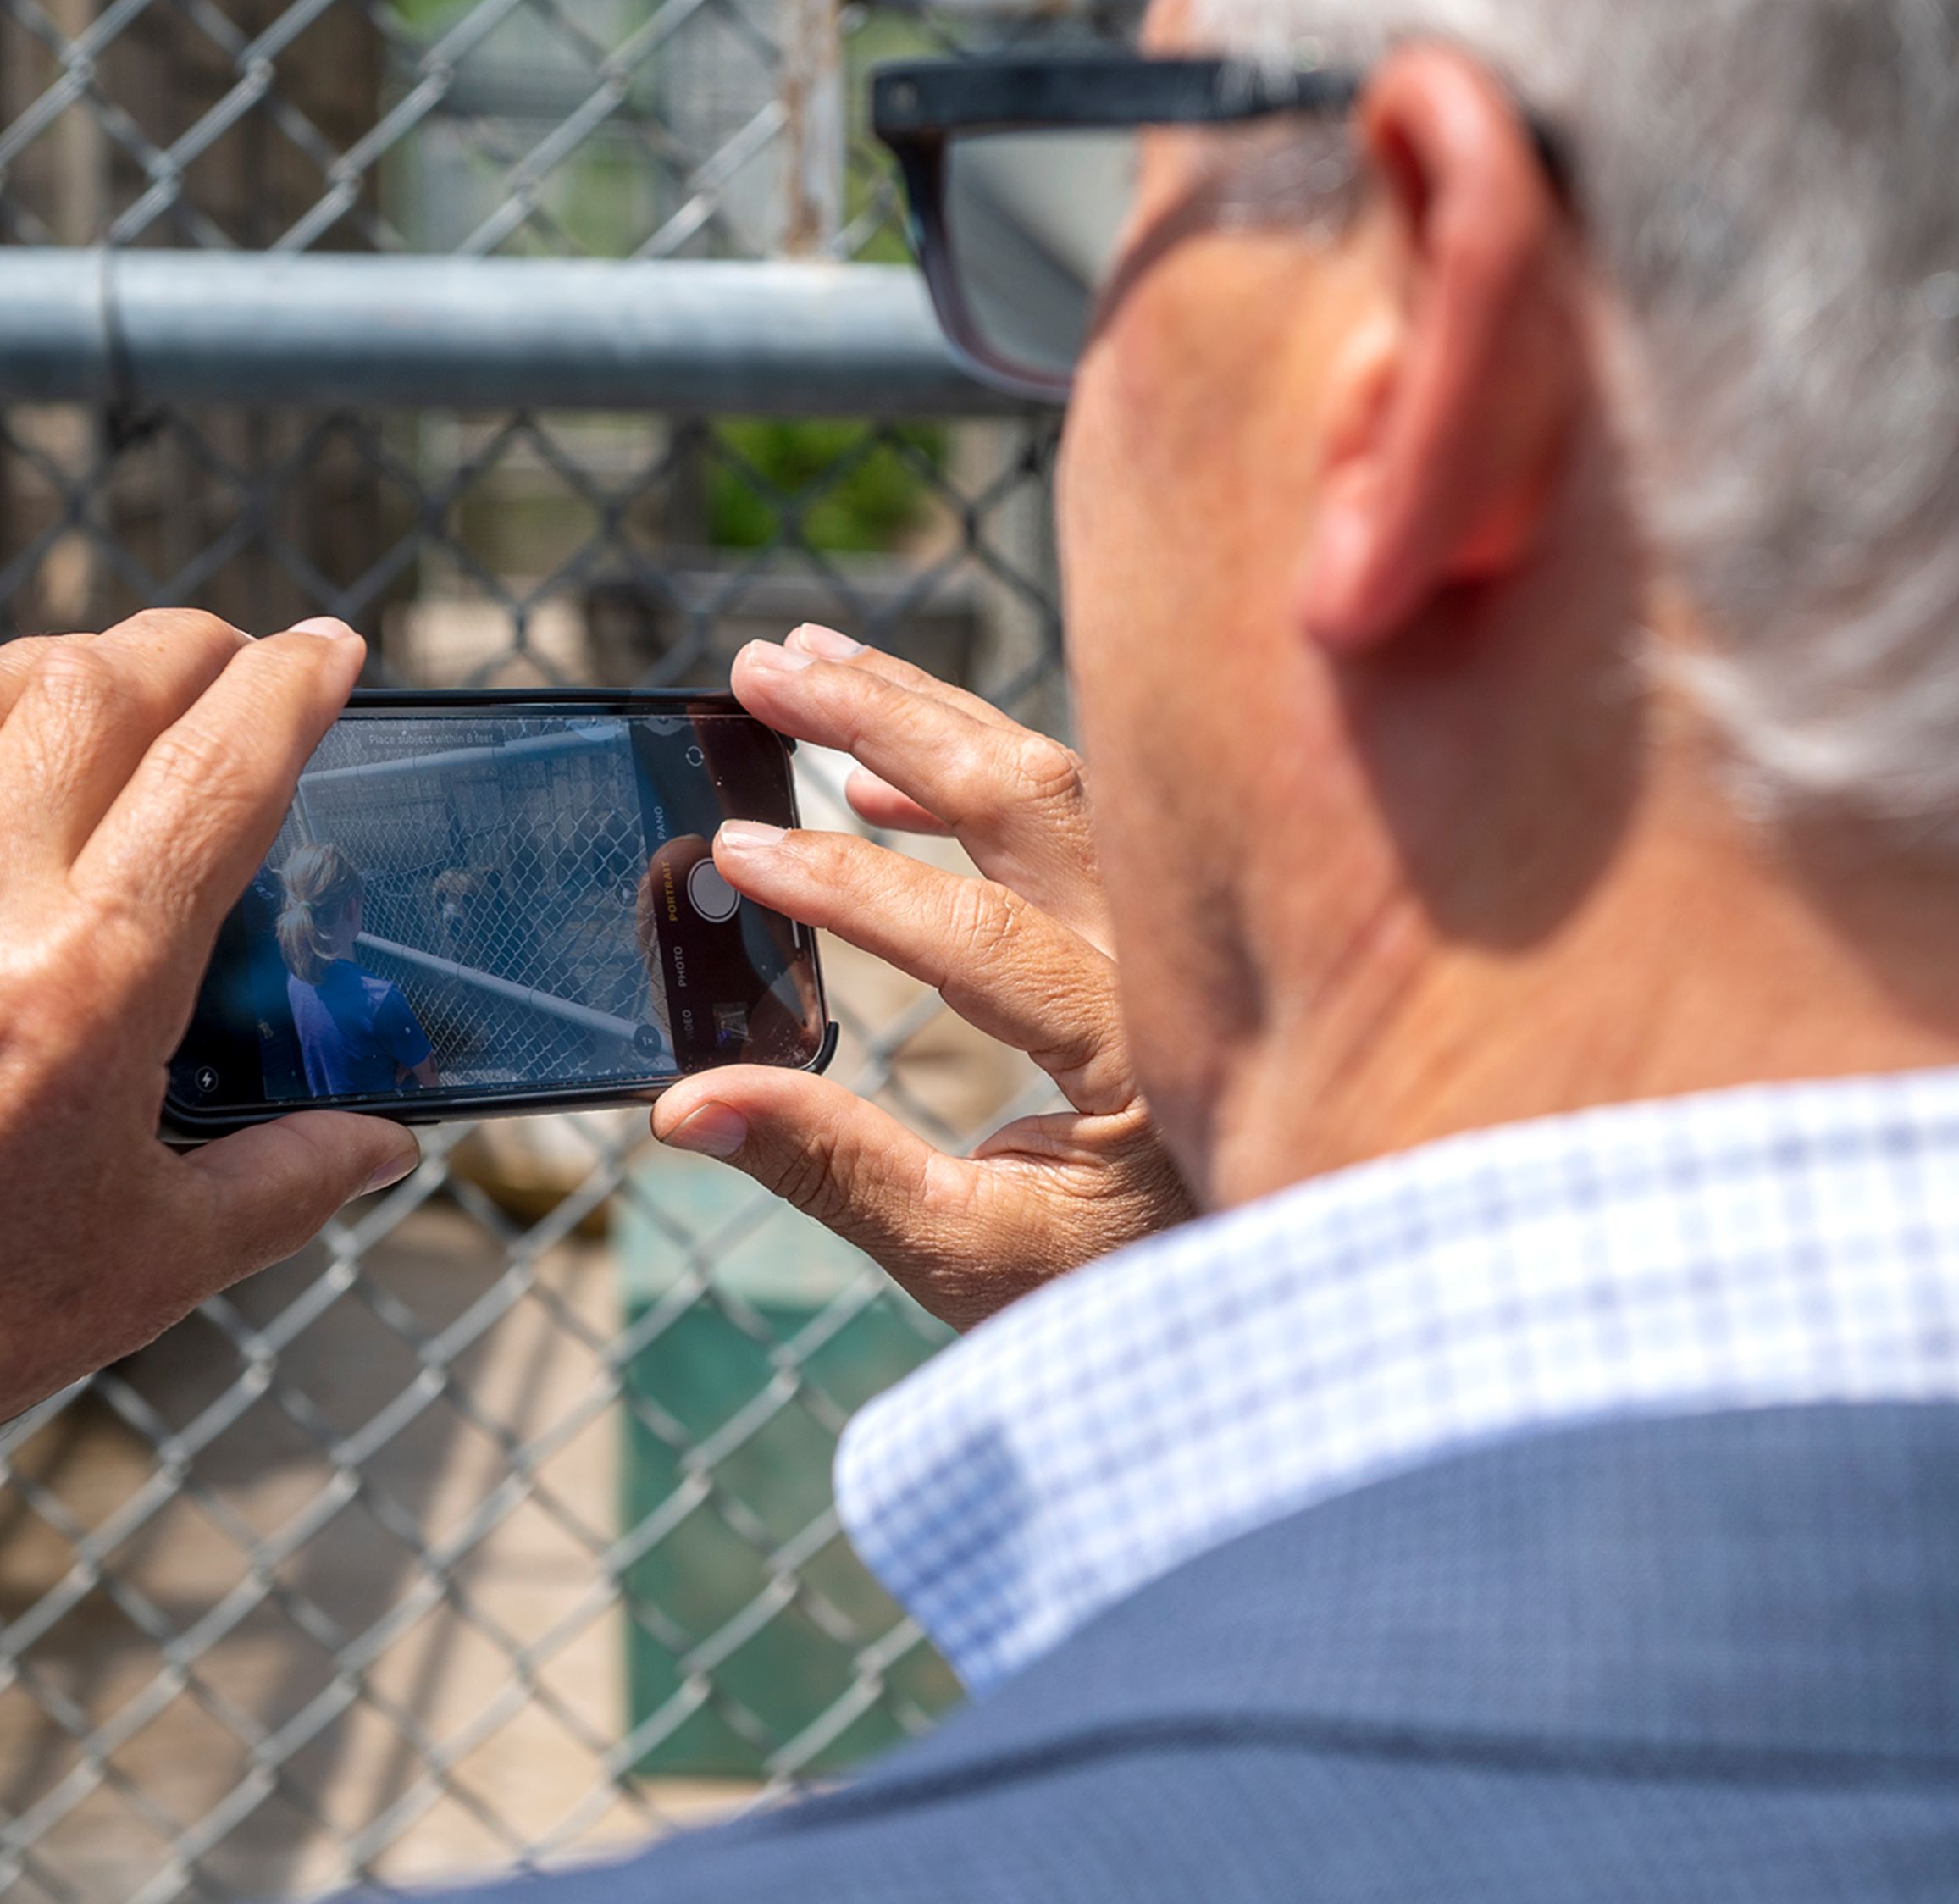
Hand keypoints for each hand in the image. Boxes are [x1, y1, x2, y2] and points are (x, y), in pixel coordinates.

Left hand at [0, 611, 419, 1533]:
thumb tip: (382, 1143)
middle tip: (240, 661)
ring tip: (122, 695)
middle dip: (195, 646)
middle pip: (104, 681)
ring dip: (75, 666)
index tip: (335, 648)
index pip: (221, 764)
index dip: (296, 682)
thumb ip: (287, 1180)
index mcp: (88, 983)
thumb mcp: (152, 1266)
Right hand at [652, 627, 1190, 1328]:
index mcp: (1141, 1058)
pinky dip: (967, 777)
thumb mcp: (971, 1258)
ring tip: (801, 666)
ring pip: (1055, 777)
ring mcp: (1178, 925)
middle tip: (758, 671)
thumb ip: (834, 1172)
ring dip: (922, 715)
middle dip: (881, 720)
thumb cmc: (1124, 1292)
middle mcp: (1175, 963)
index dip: (846, 888)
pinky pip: (1074, 810)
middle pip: (1030, 798)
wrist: (1273, 1292)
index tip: (734, 847)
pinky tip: (871, 786)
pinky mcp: (1164, 916)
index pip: (979, 940)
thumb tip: (685, 1105)